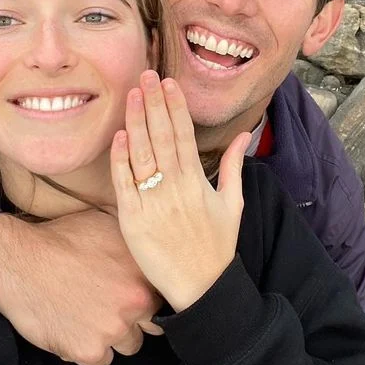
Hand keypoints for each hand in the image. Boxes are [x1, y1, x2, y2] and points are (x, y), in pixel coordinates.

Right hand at [0, 210, 161, 364]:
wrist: (18, 259)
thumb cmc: (61, 238)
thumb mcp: (109, 227)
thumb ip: (136, 247)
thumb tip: (153, 253)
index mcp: (144, 277)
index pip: (163, 302)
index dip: (145, 300)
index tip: (131, 298)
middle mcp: (135, 305)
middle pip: (148, 328)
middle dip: (132, 321)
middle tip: (107, 308)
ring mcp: (112, 330)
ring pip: (126, 347)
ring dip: (111, 337)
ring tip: (88, 317)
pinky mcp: (87, 350)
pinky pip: (99, 361)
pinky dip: (86, 350)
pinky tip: (72, 329)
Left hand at [110, 71, 250, 312]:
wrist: (201, 288)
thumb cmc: (217, 246)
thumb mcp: (233, 204)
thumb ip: (235, 167)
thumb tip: (245, 134)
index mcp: (198, 182)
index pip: (184, 135)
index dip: (175, 107)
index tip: (168, 83)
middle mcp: (175, 188)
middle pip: (162, 137)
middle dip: (153, 103)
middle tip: (145, 75)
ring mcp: (153, 203)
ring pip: (142, 154)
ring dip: (136, 122)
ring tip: (131, 95)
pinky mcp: (133, 220)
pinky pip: (124, 184)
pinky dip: (120, 159)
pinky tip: (119, 136)